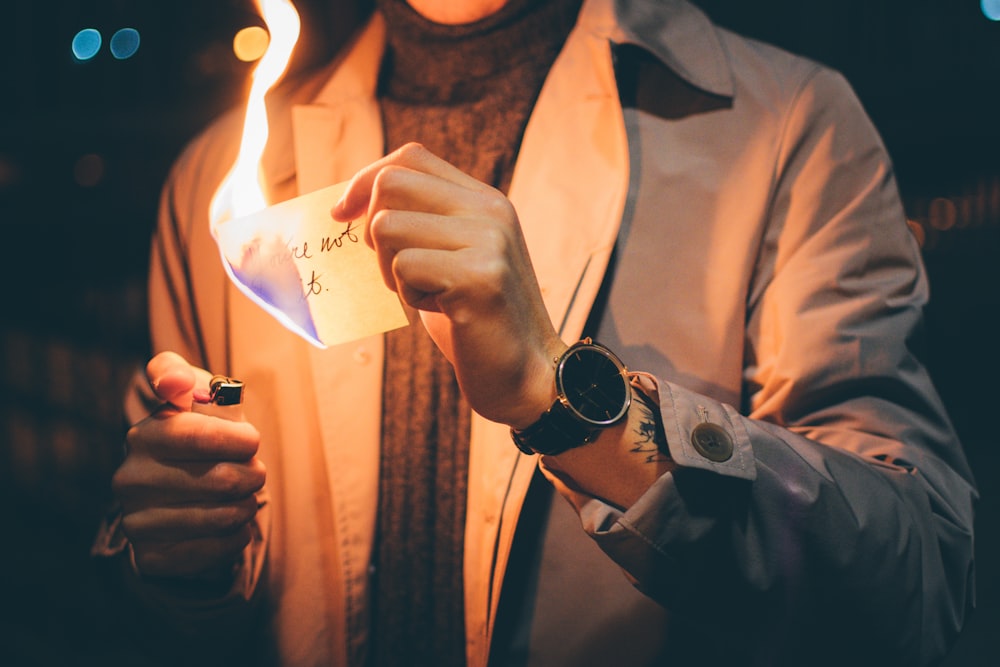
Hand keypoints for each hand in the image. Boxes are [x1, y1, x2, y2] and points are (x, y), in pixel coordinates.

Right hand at [112, 352, 264, 581]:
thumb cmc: (198, 434)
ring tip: (245, 497)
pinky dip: (236, 537)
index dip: (238, 440)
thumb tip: (176, 382)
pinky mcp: (151, 556)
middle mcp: (131, 479)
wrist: (175, 494)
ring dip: (248, 506)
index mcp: (145, 436)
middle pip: (222, 480)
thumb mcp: (192, 396)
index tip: (252, 441)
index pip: (199, 435)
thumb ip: (180, 374)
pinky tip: (233, 525)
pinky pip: (214, 551)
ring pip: (223, 517)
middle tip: (255, 473)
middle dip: (252, 475)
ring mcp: (136, 520)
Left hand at [332, 143, 564, 427]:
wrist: (526, 376)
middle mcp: (491, 210)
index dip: (364, 181)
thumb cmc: (476, 322)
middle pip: (390, 184)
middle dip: (372, 232)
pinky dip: (407, 296)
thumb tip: (347, 206)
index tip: (342, 215)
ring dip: (391, 271)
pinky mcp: (479, 276)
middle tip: (398, 272)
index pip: (410, 157)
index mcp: (485, 200)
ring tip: (428, 295)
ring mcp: (488, 240)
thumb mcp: (450, 259)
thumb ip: (418, 225)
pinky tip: (441, 311)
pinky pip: (403, 266)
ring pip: (388, 227)